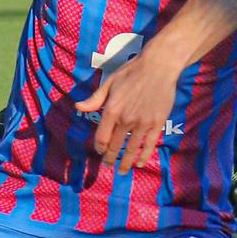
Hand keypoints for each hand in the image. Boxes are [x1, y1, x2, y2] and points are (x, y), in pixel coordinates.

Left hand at [75, 51, 180, 173]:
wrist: (159, 67)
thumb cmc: (132, 72)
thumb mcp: (109, 83)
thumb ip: (95, 99)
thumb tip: (78, 107)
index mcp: (112, 110)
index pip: (102, 137)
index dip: (100, 147)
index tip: (100, 152)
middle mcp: (126, 120)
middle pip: (115, 146)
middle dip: (110, 158)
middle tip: (108, 166)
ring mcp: (143, 123)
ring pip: (132, 148)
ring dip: (126, 162)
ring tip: (122, 171)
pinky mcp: (157, 123)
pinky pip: (150, 144)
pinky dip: (144, 156)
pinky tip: (140, 163)